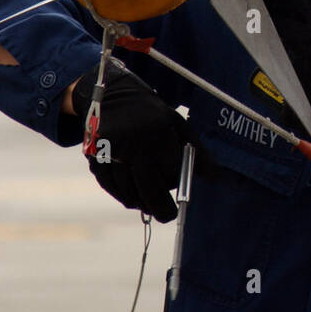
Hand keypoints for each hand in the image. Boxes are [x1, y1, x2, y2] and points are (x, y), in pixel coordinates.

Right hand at [71, 59, 190, 221]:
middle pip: (149, 190)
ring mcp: (111, 153)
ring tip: (150, 199)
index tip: (180, 190)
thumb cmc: (152, 114)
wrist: (113, 96)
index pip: (171, 173)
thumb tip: (215, 176)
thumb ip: (198, 151)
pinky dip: (123, 195)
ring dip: (141, 202)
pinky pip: (111, 188)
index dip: (177, 184)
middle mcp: (133, 144)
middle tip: (168, 215)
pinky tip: (133, 192)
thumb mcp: (178, 125)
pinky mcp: (95, 159)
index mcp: (157, 133)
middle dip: (161, 210)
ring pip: (129, 193)